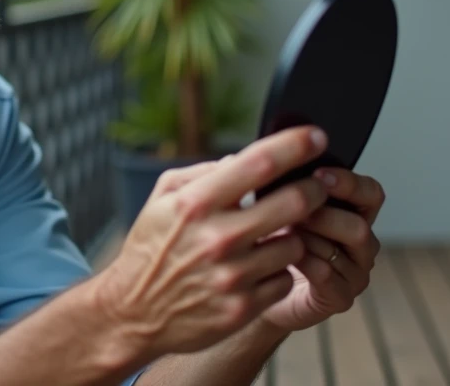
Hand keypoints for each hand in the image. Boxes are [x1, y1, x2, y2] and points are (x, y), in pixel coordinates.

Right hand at [92, 127, 328, 363]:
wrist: (133, 312)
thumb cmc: (150, 249)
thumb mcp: (161, 200)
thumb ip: (200, 173)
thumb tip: (240, 160)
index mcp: (195, 203)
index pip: (259, 163)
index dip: (295, 145)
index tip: (316, 137)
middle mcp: (217, 237)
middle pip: (294, 202)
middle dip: (314, 189)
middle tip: (316, 187)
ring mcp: (233, 275)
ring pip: (296, 244)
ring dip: (292, 236)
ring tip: (273, 236)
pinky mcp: (243, 308)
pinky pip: (285, 279)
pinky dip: (279, 271)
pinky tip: (260, 268)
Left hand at [260, 168, 385, 331]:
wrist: (258, 284)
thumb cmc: (271, 238)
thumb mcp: (277, 204)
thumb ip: (283, 183)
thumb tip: (271, 156)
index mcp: (354, 214)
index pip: (371, 193)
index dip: (349, 183)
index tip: (318, 174)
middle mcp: (361, 244)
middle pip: (359, 226)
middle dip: (322, 215)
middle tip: (290, 211)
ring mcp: (355, 273)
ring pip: (341, 251)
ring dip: (308, 238)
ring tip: (280, 232)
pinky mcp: (340, 298)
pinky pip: (328, 276)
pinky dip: (304, 262)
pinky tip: (283, 255)